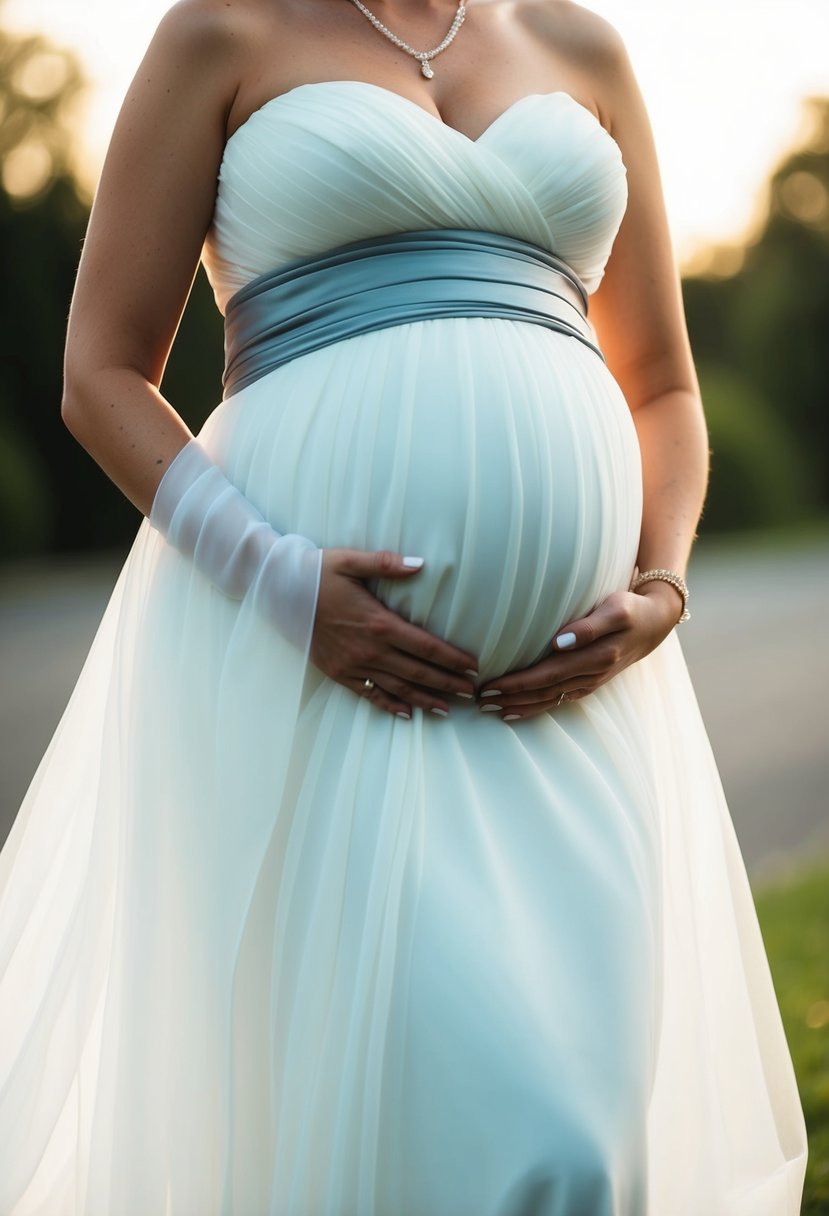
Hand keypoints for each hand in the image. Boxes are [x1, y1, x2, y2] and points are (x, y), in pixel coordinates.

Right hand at [310, 549, 478, 717]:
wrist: (278, 593)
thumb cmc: (316, 573)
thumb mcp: (350, 560)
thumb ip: (387, 564)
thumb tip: (421, 564)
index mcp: (378, 622)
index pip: (425, 646)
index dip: (452, 658)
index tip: (473, 667)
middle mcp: (369, 649)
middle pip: (418, 671)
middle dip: (447, 683)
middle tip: (471, 692)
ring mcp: (352, 665)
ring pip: (397, 688)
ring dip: (425, 699)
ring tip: (448, 708)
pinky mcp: (337, 673)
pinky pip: (369, 694)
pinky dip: (390, 705)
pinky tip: (407, 713)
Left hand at [477, 582, 683, 720]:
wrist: (655, 623)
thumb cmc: (630, 609)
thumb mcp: (616, 610)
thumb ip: (589, 626)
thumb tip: (559, 642)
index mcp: (595, 657)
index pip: (547, 674)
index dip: (518, 683)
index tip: (490, 686)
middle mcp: (591, 675)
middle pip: (544, 691)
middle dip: (511, 697)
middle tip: (479, 701)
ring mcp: (590, 682)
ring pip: (549, 699)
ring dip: (519, 706)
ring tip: (489, 709)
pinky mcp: (589, 683)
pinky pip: (558, 700)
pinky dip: (535, 707)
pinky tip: (515, 712)